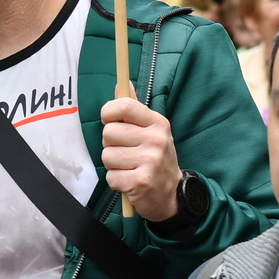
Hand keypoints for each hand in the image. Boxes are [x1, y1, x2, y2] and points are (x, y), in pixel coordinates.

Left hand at [99, 97, 180, 220]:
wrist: (172, 195)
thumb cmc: (156, 159)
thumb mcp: (152, 131)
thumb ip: (134, 109)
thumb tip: (121, 83)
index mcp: (157, 123)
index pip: (123, 106)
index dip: (108, 112)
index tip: (109, 121)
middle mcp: (156, 140)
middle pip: (108, 133)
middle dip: (111, 145)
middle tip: (126, 152)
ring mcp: (150, 161)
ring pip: (106, 156)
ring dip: (113, 165)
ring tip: (129, 168)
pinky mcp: (141, 182)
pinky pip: (110, 177)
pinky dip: (116, 182)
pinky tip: (130, 181)